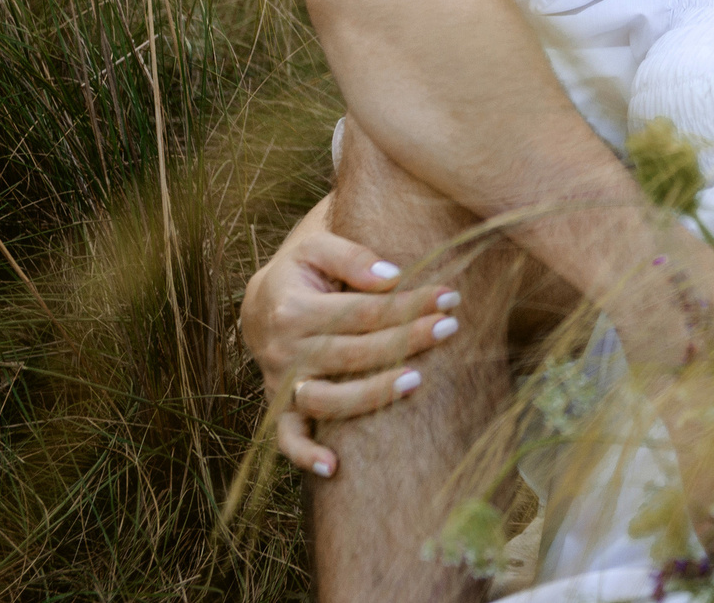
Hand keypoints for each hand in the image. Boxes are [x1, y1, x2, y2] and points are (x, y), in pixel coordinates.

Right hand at [240, 197, 461, 478]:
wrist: (263, 301)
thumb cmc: (303, 270)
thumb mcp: (317, 246)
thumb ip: (352, 256)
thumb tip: (392, 276)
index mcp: (293, 308)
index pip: (362, 311)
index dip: (407, 305)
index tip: (448, 298)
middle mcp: (284, 350)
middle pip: (352, 353)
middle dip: (404, 341)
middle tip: (450, 327)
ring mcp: (282, 383)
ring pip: (328, 400)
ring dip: (372, 395)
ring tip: (416, 381)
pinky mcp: (281, 407)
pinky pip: (287, 438)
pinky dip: (304, 454)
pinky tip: (333, 468)